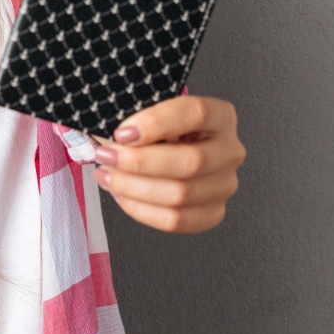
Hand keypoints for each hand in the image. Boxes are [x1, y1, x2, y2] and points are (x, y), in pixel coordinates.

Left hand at [89, 94, 245, 232]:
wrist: (166, 151)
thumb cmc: (157, 130)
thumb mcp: (149, 112)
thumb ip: (134, 116)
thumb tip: (103, 129)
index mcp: (221, 116)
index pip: (196, 113)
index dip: (157, 123)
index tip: (122, 132)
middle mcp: (229, 150)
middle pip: (191, 162)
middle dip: (139, 162)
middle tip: (106, 156)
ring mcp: (224, 185)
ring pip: (180, 195)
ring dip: (133, 188)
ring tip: (107, 175)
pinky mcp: (212, 212)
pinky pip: (176, 221)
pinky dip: (141, 209)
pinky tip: (122, 194)